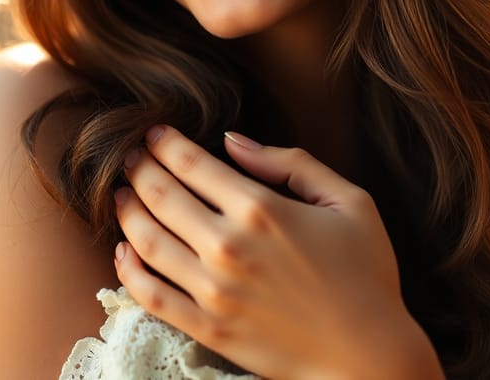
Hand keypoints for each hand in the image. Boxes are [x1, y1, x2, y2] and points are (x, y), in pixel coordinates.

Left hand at [114, 126, 441, 379]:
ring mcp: (214, 291)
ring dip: (127, 211)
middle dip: (140, 168)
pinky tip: (123, 251)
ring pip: (148, 241)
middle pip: (163, 196)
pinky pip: (152, 296)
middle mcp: (229, 246)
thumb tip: (234, 141)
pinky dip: (129, 271)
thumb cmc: (365, 271)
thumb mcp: (348, 200)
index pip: (193, 164)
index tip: (155, 132)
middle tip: (130, 155)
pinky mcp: (209, 329)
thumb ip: (290, 163)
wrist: (369, 355)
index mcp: (262, 209)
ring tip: (120, 193)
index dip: (167, 143)